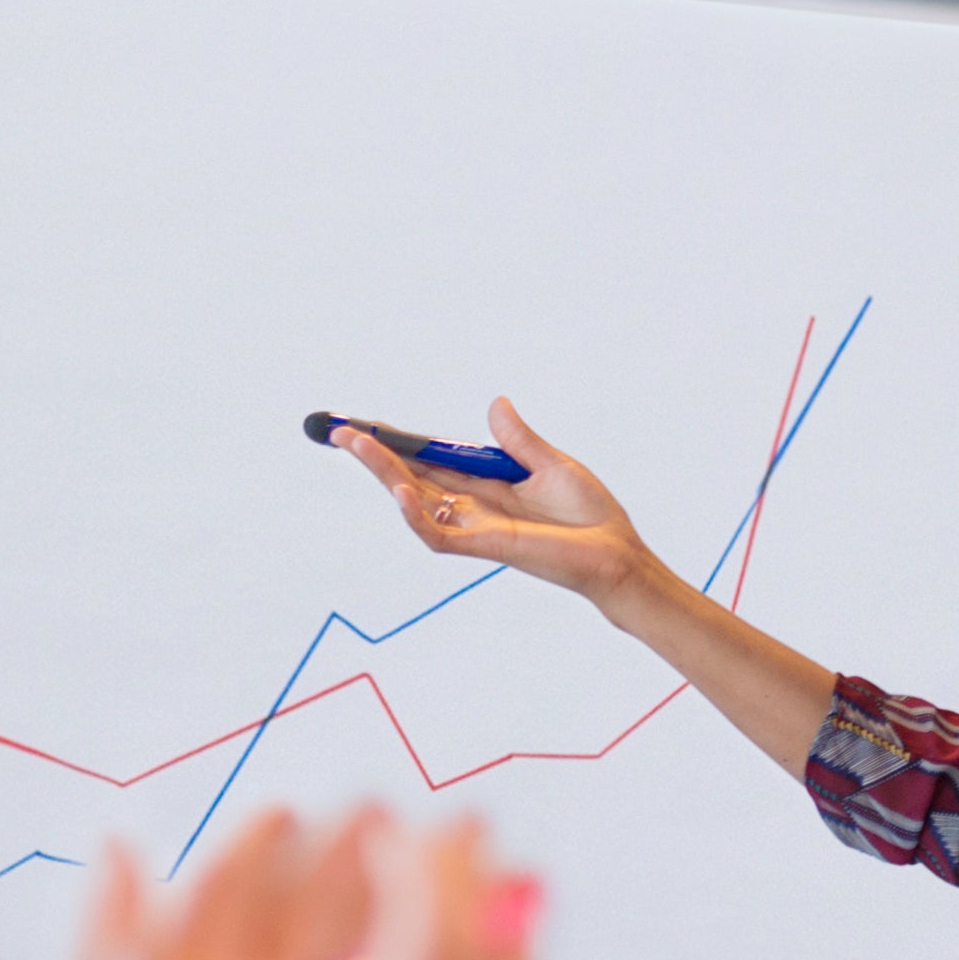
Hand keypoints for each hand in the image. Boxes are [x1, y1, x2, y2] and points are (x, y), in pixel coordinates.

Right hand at [338, 398, 661, 609]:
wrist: (617, 554)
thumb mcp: (552, 465)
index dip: (401, 445)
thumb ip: (519, 440)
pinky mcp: (486, 547)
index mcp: (487, 488)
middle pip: (413, 479)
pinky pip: (438, 535)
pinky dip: (416, 514)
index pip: (432, 463)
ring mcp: (476, 529)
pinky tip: (399, 490)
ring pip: (414, 503)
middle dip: (376, 456)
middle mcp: (474, 509)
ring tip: (357, 444)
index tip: (370, 424)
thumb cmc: (592, 518)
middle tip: (341, 430)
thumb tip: (496, 404)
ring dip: (384, 475)